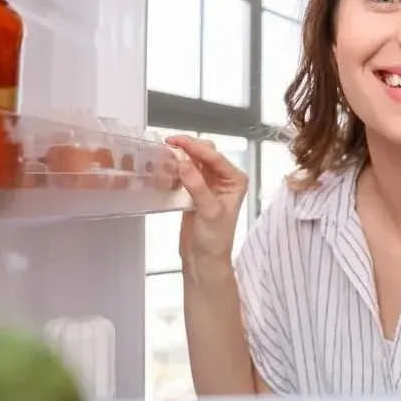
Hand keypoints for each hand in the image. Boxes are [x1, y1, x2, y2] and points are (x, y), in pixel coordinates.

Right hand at [167, 136, 247, 273]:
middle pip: (205, 154)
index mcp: (236, 180)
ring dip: (181, 155)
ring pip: (194, 160)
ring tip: (165, 151)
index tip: (177, 141)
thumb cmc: (215, 239)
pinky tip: (166, 164)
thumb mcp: (209, 212)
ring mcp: (209, 183)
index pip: (215, 157)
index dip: (196, 147)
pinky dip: (177, 167)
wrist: (204, 260)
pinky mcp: (195, 190)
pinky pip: (186, 172)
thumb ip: (197, 186)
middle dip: (188, 147)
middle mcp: (224, 178)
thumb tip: (183, 162)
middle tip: (168, 143)